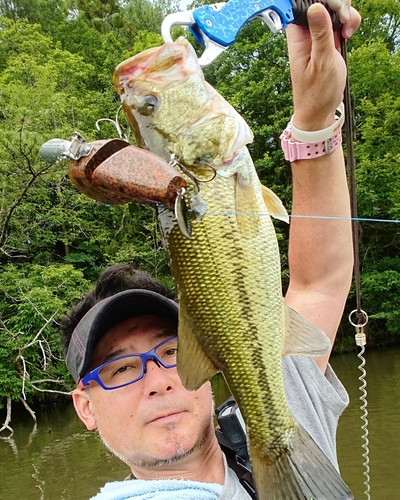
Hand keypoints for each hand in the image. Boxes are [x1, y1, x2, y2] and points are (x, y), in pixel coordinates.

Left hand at [286, 1, 360, 130]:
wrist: (320, 111)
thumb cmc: (317, 93)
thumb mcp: (322, 62)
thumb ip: (321, 33)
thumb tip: (315, 7)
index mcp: (298, 36)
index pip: (306, 5)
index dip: (324, 3)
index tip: (337, 11)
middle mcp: (306, 33)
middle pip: (322, 4)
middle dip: (338, 6)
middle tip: (345, 22)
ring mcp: (318, 36)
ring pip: (333, 11)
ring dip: (346, 15)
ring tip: (348, 32)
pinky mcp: (328, 40)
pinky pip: (339, 22)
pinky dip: (348, 23)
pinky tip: (349, 35)